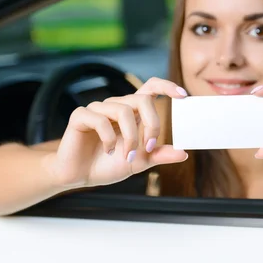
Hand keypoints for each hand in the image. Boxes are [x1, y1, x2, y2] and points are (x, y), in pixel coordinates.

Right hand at [50, 77, 188, 188]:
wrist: (80, 176)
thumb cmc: (108, 164)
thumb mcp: (139, 161)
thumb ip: (159, 154)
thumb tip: (183, 153)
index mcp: (132, 112)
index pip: (150, 87)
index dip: (166, 86)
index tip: (183, 95)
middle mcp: (116, 105)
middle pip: (142, 99)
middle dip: (152, 124)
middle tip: (149, 147)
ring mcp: (98, 109)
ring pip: (123, 110)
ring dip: (130, 137)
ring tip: (127, 156)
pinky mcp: (80, 116)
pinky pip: (100, 120)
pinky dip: (108, 138)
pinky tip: (107, 150)